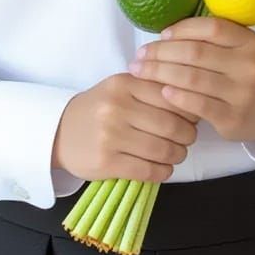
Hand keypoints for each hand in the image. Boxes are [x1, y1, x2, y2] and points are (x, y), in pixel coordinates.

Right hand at [52, 73, 199, 183]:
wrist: (60, 131)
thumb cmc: (100, 108)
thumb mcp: (122, 88)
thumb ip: (152, 89)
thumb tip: (192, 101)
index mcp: (125, 83)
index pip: (171, 95)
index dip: (189, 108)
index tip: (193, 115)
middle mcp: (117, 107)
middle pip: (171, 124)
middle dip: (188, 135)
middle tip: (188, 138)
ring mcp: (111, 136)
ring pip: (162, 149)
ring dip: (177, 155)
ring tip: (177, 153)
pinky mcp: (106, 163)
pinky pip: (147, 170)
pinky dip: (163, 172)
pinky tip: (163, 168)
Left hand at [128, 16, 254, 143]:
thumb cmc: (246, 74)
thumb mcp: (241, 50)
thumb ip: (213, 40)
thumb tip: (165, 34)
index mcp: (249, 41)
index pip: (211, 28)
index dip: (182, 29)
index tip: (161, 35)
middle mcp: (248, 65)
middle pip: (195, 53)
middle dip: (161, 53)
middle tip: (139, 55)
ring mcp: (242, 93)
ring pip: (192, 78)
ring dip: (160, 73)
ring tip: (141, 71)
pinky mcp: (233, 119)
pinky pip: (198, 105)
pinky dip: (176, 97)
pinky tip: (161, 92)